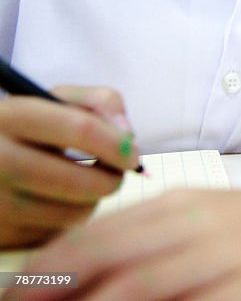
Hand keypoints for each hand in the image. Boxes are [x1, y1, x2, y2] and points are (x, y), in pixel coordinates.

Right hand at [0, 86, 137, 247]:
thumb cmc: (33, 126)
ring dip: (91, 202)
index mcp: (12, 115)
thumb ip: (100, 103)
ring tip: (84, 185)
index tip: (132, 155)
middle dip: (109, 180)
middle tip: (116, 176)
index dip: (116, 144)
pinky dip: (67, 221)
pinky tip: (57, 202)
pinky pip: (53, 235)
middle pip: (76, 181)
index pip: (80, 129)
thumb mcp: (58, 100)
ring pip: (69, 214)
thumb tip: (127, 135)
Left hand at [10, 186, 240, 300]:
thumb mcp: (205, 214)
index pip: (98, 236)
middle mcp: (200, 226)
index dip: (48, 270)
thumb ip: (150, 236)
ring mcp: (231, 259)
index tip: (16, 293)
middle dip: (59, 295)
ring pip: (146, 290)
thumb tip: (86, 275)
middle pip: (112, 265)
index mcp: (181, 205)